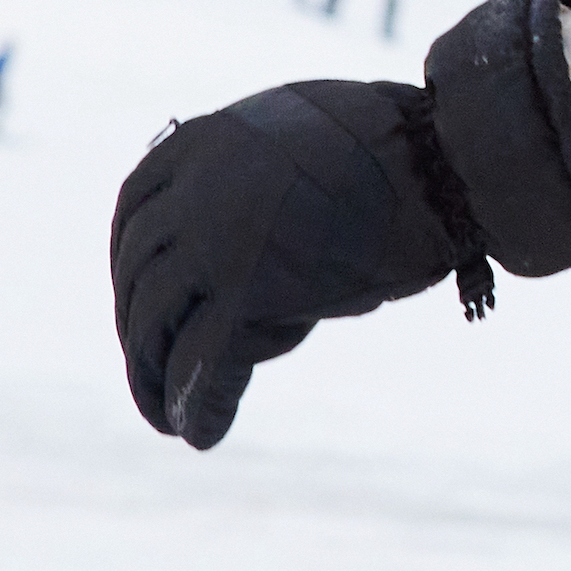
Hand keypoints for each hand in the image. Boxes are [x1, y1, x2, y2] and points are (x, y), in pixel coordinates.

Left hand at [109, 80, 466, 449]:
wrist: (441, 164)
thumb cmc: (402, 148)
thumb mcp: (308, 134)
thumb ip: (264, 165)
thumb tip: (265, 210)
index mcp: (202, 142)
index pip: (135, 206)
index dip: (128, 259)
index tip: (137, 294)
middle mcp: (192, 190)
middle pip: (138, 273)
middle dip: (136, 329)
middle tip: (149, 369)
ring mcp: (212, 242)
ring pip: (156, 326)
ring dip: (153, 379)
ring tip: (164, 417)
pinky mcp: (244, 293)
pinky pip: (203, 364)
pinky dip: (198, 408)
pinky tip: (201, 436)